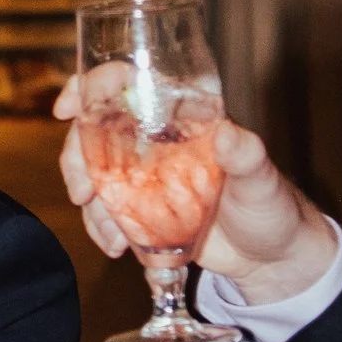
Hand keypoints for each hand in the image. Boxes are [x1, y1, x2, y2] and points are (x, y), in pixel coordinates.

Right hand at [53, 80, 340, 302]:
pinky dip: (102, 228)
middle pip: (97, 129)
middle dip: (77, 159)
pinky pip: (105, 209)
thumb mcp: (262, 179)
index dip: (94, 87)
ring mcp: (146, 174)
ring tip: (113, 238)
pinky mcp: (141, 208)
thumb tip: (227, 133)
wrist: (271, 259)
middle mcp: (158, 139)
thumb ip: (246, 155)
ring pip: (94, 172)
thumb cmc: (272, 207)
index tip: (69, 107)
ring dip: (90, 204)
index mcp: (184, 116)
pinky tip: (117, 247)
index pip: (130, 83)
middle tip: (83, 193)